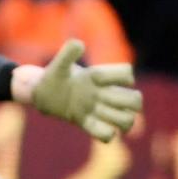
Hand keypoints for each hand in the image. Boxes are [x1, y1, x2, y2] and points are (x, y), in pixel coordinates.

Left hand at [25, 39, 141, 141]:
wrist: (42, 93)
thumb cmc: (53, 77)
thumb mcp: (58, 65)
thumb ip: (67, 54)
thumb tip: (80, 44)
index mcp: (98, 77)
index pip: (126, 73)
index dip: (123, 76)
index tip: (100, 78)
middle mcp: (102, 93)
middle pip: (135, 99)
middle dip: (132, 102)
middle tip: (114, 103)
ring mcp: (96, 110)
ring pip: (126, 118)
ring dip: (124, 121)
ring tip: (110, 120)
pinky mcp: (86, 123)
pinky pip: (105, 133)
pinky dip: (105, 134)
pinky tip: (95, 128)